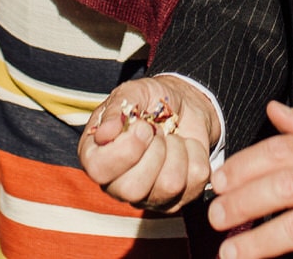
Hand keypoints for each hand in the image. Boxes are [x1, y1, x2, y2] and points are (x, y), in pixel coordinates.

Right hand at [79, 74, 218, 210]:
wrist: (184, 105)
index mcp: (96, 158)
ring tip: (171, 137)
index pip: (99, 170)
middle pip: (133, 189)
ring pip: (169, 186)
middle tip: (157, 131)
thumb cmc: (151, 100)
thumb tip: (105, 133)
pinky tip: (185, 147)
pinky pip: (194, 183)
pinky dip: (195, 155)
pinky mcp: (177, 200)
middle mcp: (117, 184)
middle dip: (155, 151)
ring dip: (177, 151)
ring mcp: (147, 197)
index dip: (126, 148)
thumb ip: (116, 110)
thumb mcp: (132, 92)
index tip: (142, 126)